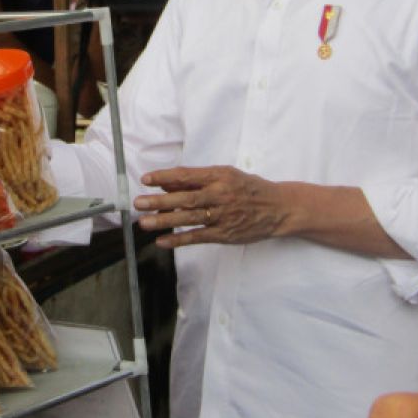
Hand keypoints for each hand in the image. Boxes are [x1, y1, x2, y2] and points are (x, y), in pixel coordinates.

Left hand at [134, 165, 288, 247]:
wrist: (279, 208)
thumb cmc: (249, 188)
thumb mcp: (226, 176)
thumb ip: (197, 180)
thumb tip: (167, 183)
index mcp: (219, 176)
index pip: (187, 175)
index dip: (164, 177)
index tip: (146, 179)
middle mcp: (220, 195)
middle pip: (185, 198)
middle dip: (159, 201)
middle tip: (139, 202)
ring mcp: (223, 216)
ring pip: (189, 218)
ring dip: (164, 221)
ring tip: (144, 222)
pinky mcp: (225, 234)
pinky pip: (198, 237)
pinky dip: (179, 239)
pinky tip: (162, 241)